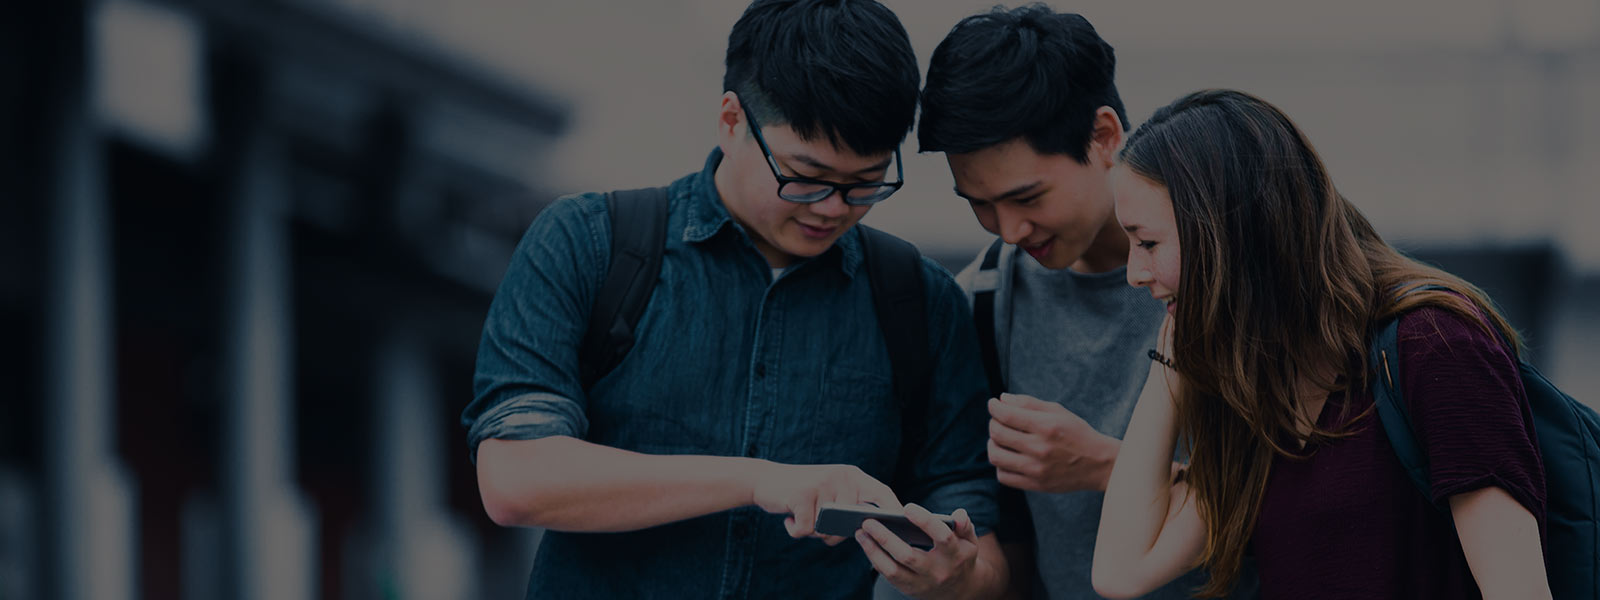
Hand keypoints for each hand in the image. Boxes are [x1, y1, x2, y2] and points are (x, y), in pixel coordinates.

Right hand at [749, 462, 900, 545]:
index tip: (901, 528)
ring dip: (812, 531)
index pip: (882, 492)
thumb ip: (846, 507)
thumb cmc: (799, 494)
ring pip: (828, 529)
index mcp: (851, 475)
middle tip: (815, 522)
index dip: (894, 510)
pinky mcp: (802, 494)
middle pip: (851, 522)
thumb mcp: (828, 493)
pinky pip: (806, 530)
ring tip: (801, 514)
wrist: (763, 480)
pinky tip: (789, 517)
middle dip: (833, 533)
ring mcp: (822, 483)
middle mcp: (840, 476)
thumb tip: (870, 533)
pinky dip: (795, 531)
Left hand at [857, 504, 980, 599]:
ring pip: (893, 570)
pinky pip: (888, 576)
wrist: (959, 590)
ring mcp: (922, 583)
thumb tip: (958, 515)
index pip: (942, 537)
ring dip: (873, 551)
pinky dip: (875, 559)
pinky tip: (865, 543)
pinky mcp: (909, 589)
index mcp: (955, 555)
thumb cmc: (960, 556)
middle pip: (909, 556)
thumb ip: (964, 525)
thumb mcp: (969, 540)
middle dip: (886, 538)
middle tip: (868, 521)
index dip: (926, 522)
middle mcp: (937, 572)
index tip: (907, 507)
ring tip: (860, 532)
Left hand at [987, 393, 1118, 492]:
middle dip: (993, 423)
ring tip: (1000, 440)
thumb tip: (1001, 399)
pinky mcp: (1036, 485)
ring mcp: (1036, 469)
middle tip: (998, 420)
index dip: (994, 407)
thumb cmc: (1077, 433)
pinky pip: (1003, 476)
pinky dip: (1001, 465)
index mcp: (1046, 426)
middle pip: (998, 434)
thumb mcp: (1058, 411)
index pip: (1006, 415)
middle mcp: (1040, 448)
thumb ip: (1029, 403)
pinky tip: (1009, 457)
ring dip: (992, 444)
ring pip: (996, 456)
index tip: (993, 404)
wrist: (1099, 464)